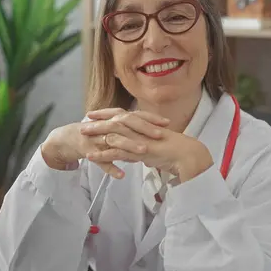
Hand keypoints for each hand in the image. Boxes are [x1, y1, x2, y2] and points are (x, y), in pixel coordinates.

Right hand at [41, 109, 169, 178]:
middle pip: (127, 124)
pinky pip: (100, 160)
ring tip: (144, 152)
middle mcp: (107, 125)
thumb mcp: (115, 129)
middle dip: (144, 128)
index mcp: (115, 119)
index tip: (167, 123)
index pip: (136, 115)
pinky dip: (110, 167)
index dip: (151, 118)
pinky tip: (121, 175)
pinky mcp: (88, 150)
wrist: (68, 138)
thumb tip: (155, 134)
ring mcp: (97, 137)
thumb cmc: (97, 133)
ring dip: (130, 145)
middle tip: (160, 135)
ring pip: (115, 140)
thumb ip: (133, 130)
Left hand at [81, 109, 213, 181]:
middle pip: (115, 121)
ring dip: (96, 135)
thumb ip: (146, 147)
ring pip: (113, 134)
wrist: (188, 155)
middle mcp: (140, 129)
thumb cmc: (176, 152)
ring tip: (82, 136)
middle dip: (98, 121)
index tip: (96, 113)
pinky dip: (102, 153)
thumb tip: (139, 152)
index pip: (123, 115)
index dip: (108, 113)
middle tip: (84, 121)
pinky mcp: (139, 151)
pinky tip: (91, 156)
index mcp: (144, 126)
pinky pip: (117, 152)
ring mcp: (139, 139)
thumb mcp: (157, 147)